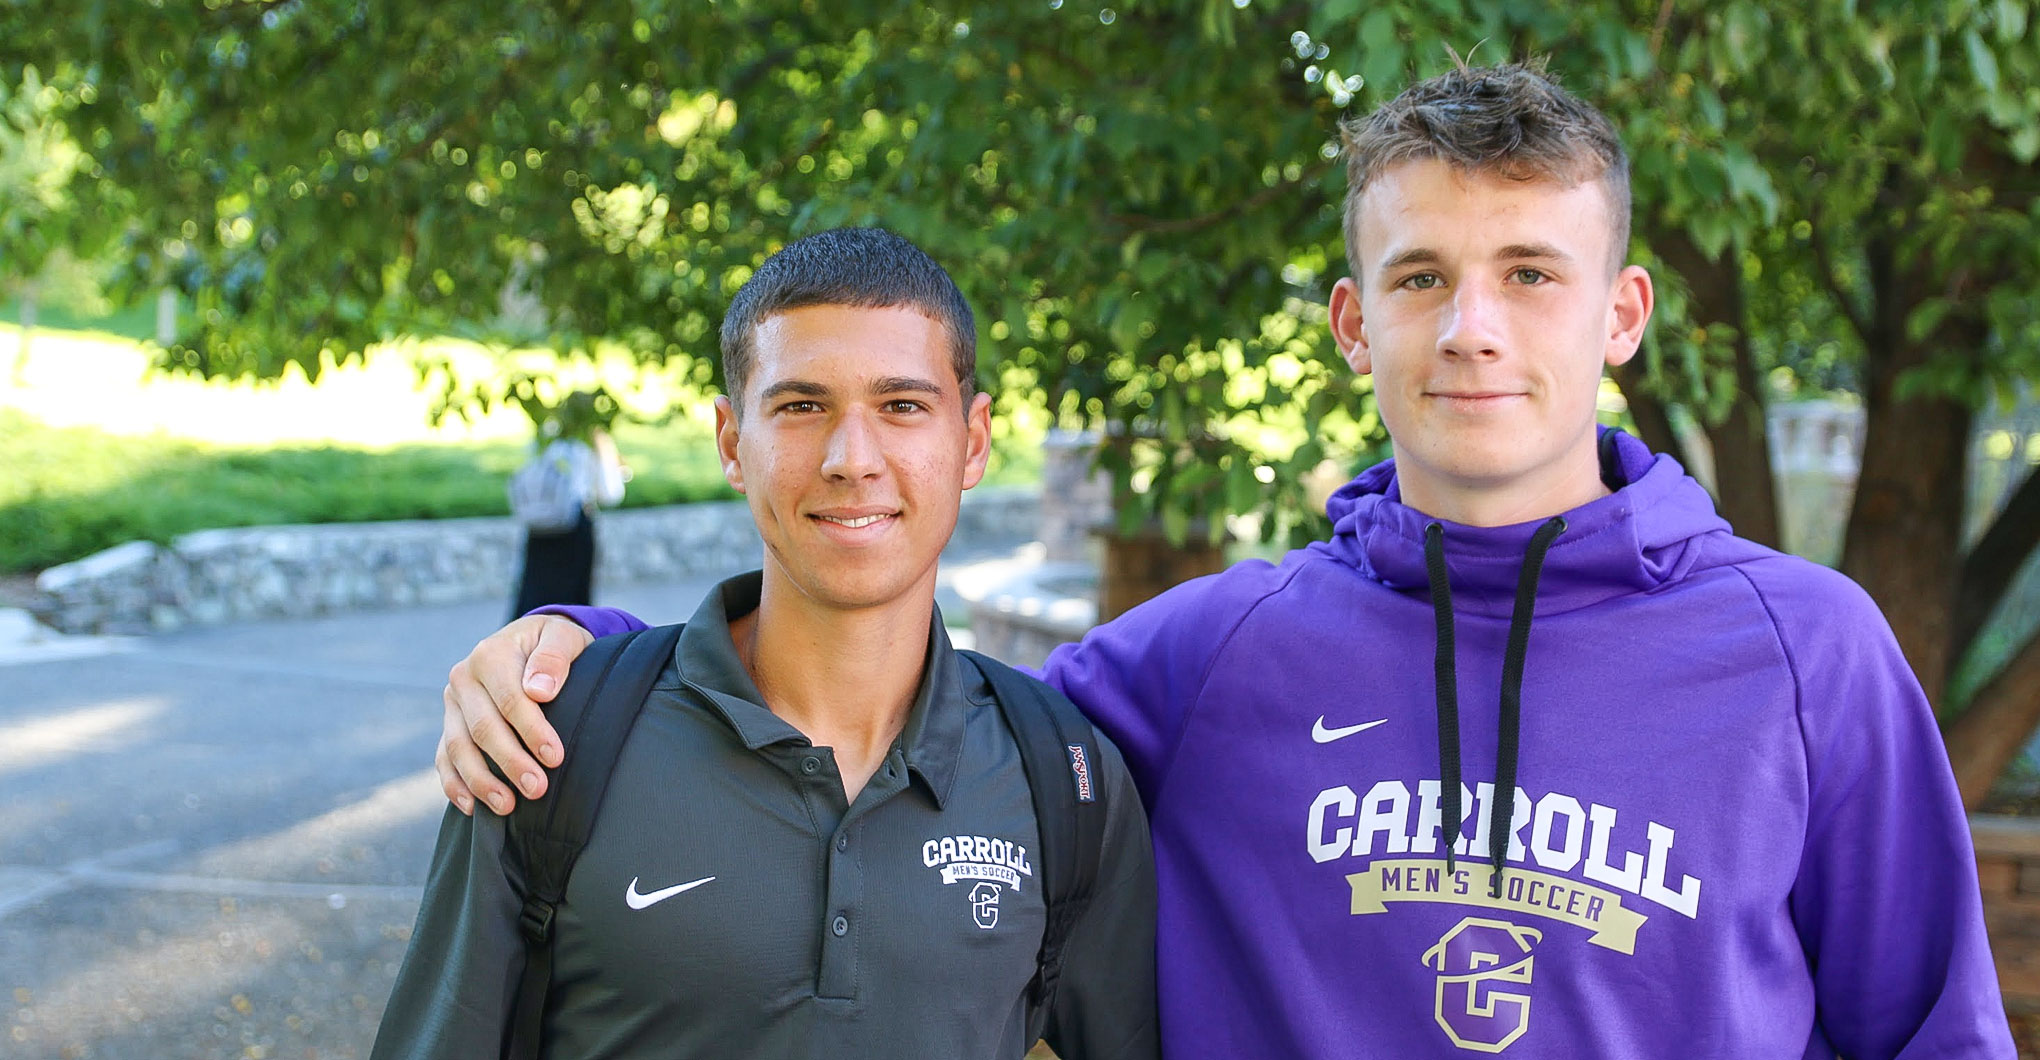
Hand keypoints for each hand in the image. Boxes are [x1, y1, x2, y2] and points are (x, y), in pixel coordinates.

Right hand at [437, 614, 593, 814]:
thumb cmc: (553, 643)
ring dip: (481, 781)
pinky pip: (443, 758)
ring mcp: (452, 704)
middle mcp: (463, 679)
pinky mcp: (449, 724)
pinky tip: (472, 808)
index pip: (511, 699)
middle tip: (537, 789)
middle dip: (510, 763)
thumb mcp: (563, 637)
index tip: (554, 757)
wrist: (531, 642)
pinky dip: (454, 784)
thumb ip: (554, 657)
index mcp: (490, 655)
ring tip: (507, 807)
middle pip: (483, 728)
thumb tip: (539, 690)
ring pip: (458, 748)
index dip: (532, 730)